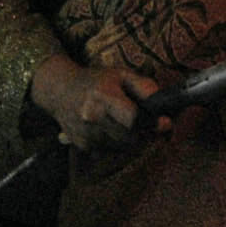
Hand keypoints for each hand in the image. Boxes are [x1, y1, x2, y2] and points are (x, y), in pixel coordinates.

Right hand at [29, 54, 165, 151]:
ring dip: (130, 138)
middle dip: (143, 132)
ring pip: (122, 147)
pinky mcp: (82, 146)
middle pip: (131, 137)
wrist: (60, 90)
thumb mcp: (122, 75)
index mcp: (103, 97)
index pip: (133, 119)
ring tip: (123, 122)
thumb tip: (164, 106)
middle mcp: (91, 117)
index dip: (152, 123)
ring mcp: (85, 134)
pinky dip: (115, 143)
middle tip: (147, 122)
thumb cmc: (96, 81)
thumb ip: (145, 87)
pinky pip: (110, 151)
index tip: (165, 123)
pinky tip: (109, 128)